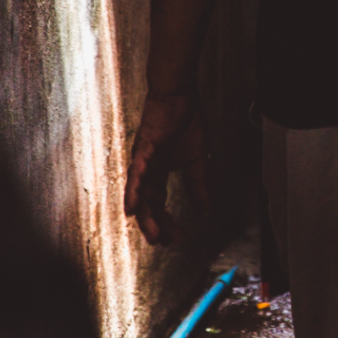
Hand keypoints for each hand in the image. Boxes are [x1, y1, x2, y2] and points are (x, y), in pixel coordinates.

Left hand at [125, 92, 207, 246]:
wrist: (180, 94)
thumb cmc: (185, 119)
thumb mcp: (196, 159)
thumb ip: (198, 184)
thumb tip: (205, 208)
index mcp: (160, 172)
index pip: (160, 203)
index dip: (168, 222)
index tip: (178, 238)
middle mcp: (148, 169)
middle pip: (148, 204)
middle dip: (156, 225)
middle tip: (164, 243)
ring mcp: (144, 160)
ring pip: (141, 194)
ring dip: (145, 216)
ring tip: (152, 235)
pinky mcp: (144, 149)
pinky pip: (137, 174)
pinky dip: (134, 192)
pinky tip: (133, 207)